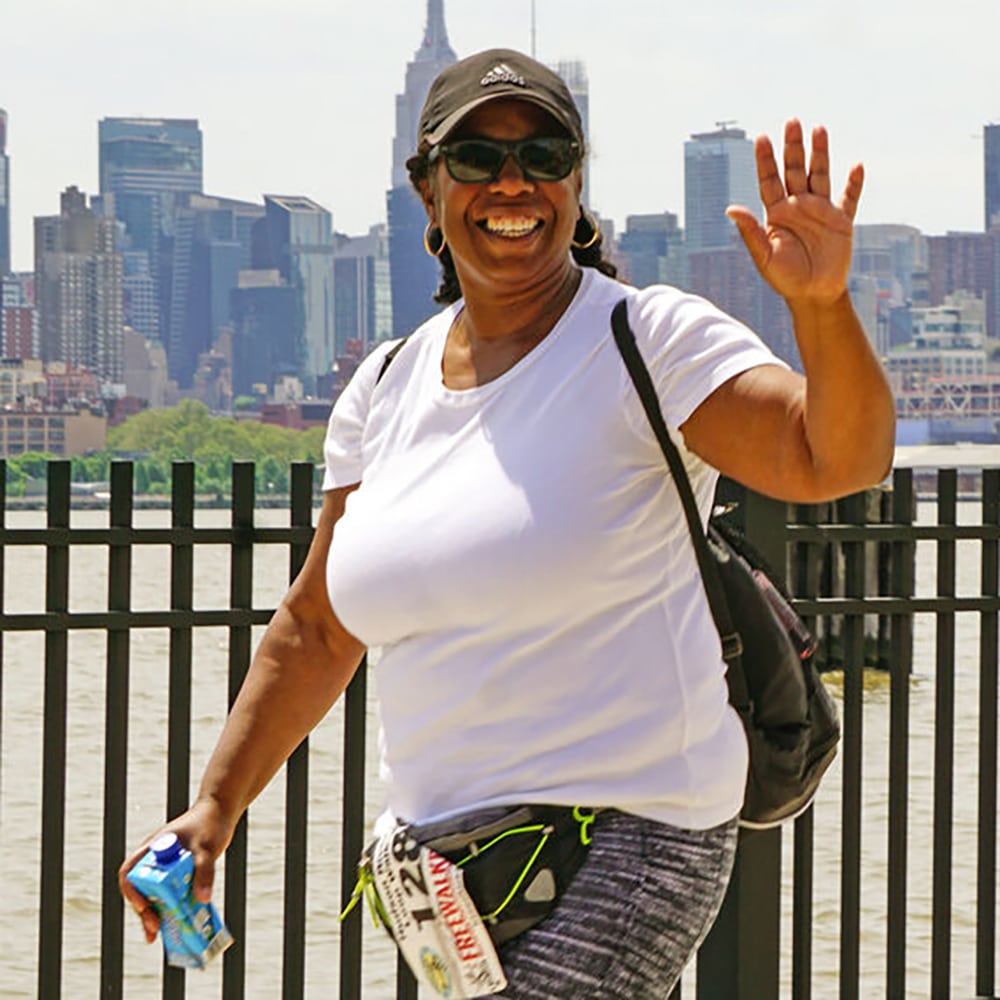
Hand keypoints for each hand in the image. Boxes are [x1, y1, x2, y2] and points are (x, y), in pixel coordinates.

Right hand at [118, 797, 235, 943]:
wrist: (221, 812)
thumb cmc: (210, 824)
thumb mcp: (207, 848)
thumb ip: (204, 872)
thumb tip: (202, 900)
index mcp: (152, 849)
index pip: (129, 873)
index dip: (132, 892)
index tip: (144, 906)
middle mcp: (155, 859)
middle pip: (141, 889)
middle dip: (144, 912)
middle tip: (153, 930)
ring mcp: (166, 867)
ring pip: (154, 894)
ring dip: (156, 913)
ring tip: (159, 935)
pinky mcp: (179, 873)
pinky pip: (170, 893)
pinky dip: (172, 907)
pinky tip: (179, 922)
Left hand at [726, 119, 862, 306]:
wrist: (813, 296)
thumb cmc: (785, 279)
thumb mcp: (764, 257)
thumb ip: (750, 232)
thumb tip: (730, 209)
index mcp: (777, 214)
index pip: (769, 181)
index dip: (765, 160)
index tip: (761, 138)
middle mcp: (798, 207)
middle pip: (795, 170)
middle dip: (793, 147)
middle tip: (792, 121)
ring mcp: (821, 211)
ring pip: (820, 175)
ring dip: (820, 154)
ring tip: (819, 130)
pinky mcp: (841, 222)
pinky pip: (849, 199)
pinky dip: (854, 184)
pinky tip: (857, 167)